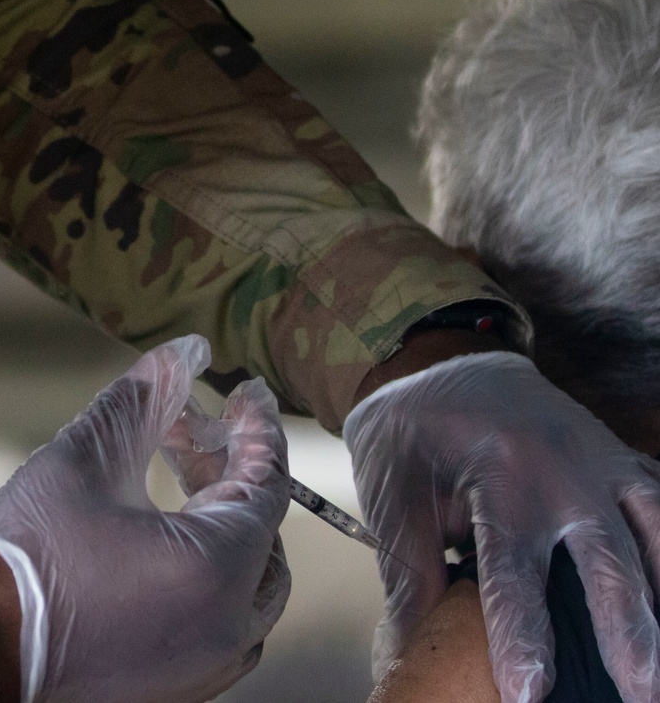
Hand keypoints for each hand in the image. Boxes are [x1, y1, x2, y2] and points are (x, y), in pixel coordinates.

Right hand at [0, 335, 290, 702]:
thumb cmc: (27, 551)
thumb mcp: (88, 456)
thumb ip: (146, 398)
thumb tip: (184, 353)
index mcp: (215, 572)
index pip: (266, 487)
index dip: (258, 431)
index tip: (245, 394)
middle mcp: (223, 631)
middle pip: (263, 540)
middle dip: (235, 478)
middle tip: (195, 432)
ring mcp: (200, 672)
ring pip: (247, 592)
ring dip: (225, 529)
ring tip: (180, 480)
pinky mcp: (170, 692)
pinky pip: (216, 628)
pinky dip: (207, 578)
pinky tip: (162, 538)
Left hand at [344, 352, 659, 702]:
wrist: (444, 358)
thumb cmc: (413, 431)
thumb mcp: (394, 493)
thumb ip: (412, 577)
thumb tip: (412, 655)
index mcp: (499, 471)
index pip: (514, 569)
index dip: (522, 636)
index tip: (528, 693)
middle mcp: (561, 465)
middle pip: (606, 560)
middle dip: (628, 635)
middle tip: (641, 695)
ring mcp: (600, 458)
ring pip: (652, 531)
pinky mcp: (619, 459)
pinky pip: (659, 503)